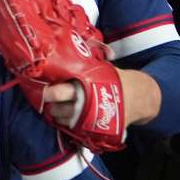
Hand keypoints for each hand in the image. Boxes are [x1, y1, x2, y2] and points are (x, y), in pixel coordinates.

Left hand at [41, 67, 158, 130]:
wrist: (140, 98)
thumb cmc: (116, 80)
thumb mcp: (101, 68)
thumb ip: (84, 62)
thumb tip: (66, 47)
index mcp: (85, 87)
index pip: (59, 92)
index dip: (47, 92)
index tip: (40, 90)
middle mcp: (85, 105)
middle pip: (57, 109)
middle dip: (50, 105)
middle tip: (50, 99)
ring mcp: (89, 121)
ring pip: (63, 121)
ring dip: (59, 115)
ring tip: (61, 107)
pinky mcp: (94, 131)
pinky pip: (73, 130)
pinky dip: (69, 124)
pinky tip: (70, 117)